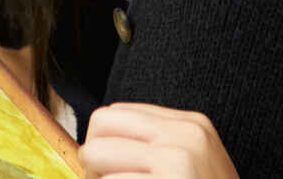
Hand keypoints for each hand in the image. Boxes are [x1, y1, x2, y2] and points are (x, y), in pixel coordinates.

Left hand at [80, 103, 237, 178]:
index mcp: (191, 125)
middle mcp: (185, 134)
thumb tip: (97, 143)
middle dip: (92, 159)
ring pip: (96, 155)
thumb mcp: (189, 165)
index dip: (101, 143)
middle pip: (101, 125)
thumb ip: (153, 147)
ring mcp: (178, 159)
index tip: (106, 169)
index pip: (116, 113)